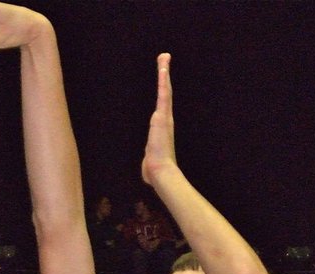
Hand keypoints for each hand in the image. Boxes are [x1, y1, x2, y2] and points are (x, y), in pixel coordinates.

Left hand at [141, 53, 175, 184]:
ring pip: (165, 90)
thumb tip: (148, 174)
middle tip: (165, 58)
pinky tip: (164, 66)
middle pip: (166, 93)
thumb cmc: (154, 170)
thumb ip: (149, 162)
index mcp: (162, 128)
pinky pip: (163, 93)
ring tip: (164, 57)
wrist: (160, 172)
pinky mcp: (163, 115)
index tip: (163, 80)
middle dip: (165, 76)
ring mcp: (165, 116)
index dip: (163, 93)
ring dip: (164, 72)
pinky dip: (164, 79)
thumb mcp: (150, 162)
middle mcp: (166, 119)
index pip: (162, 106)